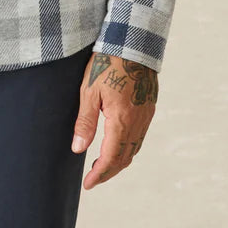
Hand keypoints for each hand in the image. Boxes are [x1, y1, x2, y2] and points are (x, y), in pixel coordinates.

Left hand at [71, 53, 157, 188]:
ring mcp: (146, 115)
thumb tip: (78, 149)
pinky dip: (128, 148)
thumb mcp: (89, 92)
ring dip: (119, 161)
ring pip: (135, 149)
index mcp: (122, 120)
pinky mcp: (149, 107)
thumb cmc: (107, 64)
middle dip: (109, 172)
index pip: (111, 157)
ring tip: (102, 165)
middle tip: (93, 179)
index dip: (99, 174)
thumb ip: (85, 122)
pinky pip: (140, 136)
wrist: (132, 42)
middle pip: (125, 158)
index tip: (88, 184)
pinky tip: (117, 145)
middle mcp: (138, 122)